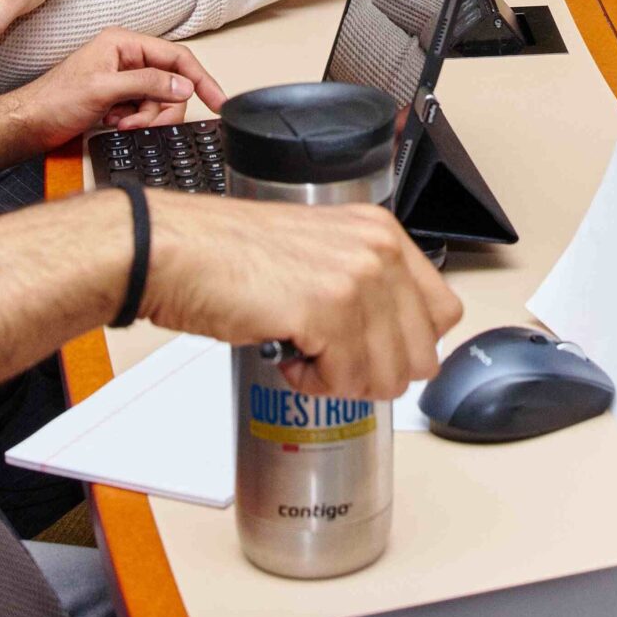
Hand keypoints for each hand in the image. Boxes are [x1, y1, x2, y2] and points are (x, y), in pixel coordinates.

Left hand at [7, 29, 225, 150]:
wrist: (29, 124)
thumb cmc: (54, 99)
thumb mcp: (105, 89)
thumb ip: (148, 84)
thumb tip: (182, 86)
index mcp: (124, 43)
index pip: (176, 57)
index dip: (200, 79)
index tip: (218, 100)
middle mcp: (126, 58)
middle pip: (171, 83)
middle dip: (162, 107)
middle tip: (145, 122)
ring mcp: (123, 80)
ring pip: (159, 101)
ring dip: (145, 117)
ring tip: (120, 122)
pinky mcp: (118, 99)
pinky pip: (144, 111)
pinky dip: (135, 121)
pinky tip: (114, 123)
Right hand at [139, 191, 463, 400]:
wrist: (173, 250)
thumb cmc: (226, 253)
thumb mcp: (318, 253)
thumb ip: (364, 284)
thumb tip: (394, 343)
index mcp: (380, 231)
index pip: (443, 312)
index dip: (406, 346)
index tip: (372, 352)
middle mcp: (378, 249)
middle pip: (422, 352)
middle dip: (377, 373)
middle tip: (333, 362)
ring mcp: (356, 279)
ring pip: (388, 375)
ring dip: (344, 381)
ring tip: (304, 355)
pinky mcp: (327, 311)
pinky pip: (346, 382)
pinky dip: (314, 384)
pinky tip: (287, 355)